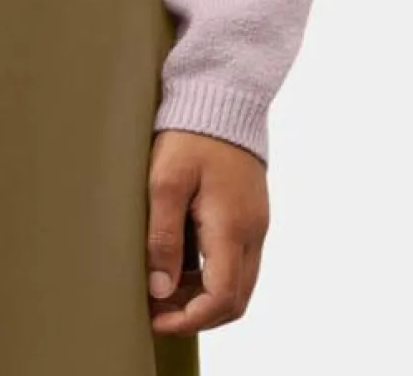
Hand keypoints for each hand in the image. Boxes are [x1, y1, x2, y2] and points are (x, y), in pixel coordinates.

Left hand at [146, 129, 268, 335]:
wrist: (223, 93)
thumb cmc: (190, 132)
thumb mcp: (165, 181)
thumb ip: (163, 237)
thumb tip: (161, 288)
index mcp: (232, 227)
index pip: (222, 299)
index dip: (189, 319)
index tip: (157, 318)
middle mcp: (252, 232)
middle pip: (235, 299)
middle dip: (197, 314)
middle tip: (157, 309)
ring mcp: (256, 223)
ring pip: (239, 282)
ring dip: (204, 295)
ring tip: (163, 286)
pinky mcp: (252, 213)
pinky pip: (238, 260)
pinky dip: (213, 273)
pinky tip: (182, 261)